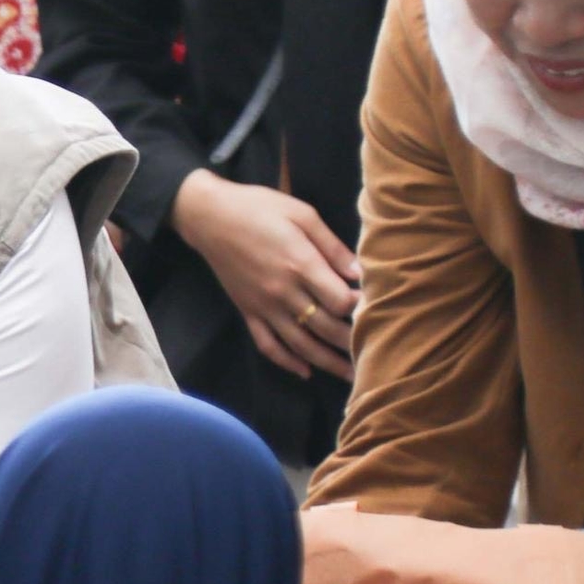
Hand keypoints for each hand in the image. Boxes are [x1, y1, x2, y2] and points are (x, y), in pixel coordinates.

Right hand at [172, 169, 358, 380]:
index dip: (359, 306)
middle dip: (351, 341)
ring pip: (301, 345)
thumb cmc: (260, 208)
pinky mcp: (247, 312)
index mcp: (300, 265)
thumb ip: (332, 246)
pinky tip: (305, 371)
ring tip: (350, 375)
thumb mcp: (302, 214)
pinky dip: (287, 362)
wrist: (210, 217)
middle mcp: (283, 292)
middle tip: (373, 349)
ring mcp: (263, 306)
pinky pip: (268, 345)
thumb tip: (359, 273)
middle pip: (325, 328)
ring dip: (328, 362)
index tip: (372, 304)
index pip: (339, 300)